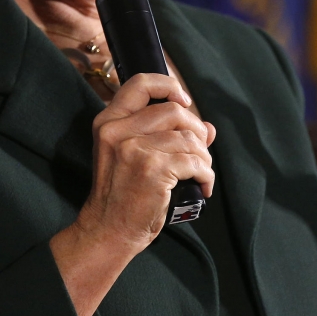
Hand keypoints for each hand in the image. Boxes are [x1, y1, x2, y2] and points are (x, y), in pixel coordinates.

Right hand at [79, 72, 214, 250]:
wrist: (108, 231)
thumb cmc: (123, 195)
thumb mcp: (133, 157)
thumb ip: (167, 135)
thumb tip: (208, 127)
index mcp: (109, 122)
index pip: (140, 84)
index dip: (169, 86)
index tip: (184, 101)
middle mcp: (117, 130)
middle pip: (174, 111)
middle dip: (196, 130)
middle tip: (199, 151)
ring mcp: (134, 149)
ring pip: (189, 138)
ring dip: (204, 156)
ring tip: (201, 172)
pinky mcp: (152, 168)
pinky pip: (195, 162)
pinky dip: (206, 175)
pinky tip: (203, 186)